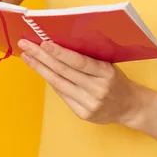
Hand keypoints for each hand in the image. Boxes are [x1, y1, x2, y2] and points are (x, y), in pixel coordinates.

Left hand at [17, 39, 144, 125]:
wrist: (130, 106)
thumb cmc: (116, 80)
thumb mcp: (108, 65)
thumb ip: (88, 58)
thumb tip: (60, 46)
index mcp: (105, 72)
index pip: (78, 62)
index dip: (59, 52)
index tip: (43, 42)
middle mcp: (97, 89)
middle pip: (64, 71)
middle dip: (42, 57)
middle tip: (26, 45)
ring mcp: (89, 103)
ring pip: (59, 84)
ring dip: (40, 69)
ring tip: (27, 56)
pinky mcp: (83, 114)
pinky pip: (63, 95)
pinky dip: (51, 81)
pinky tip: (41, 70)